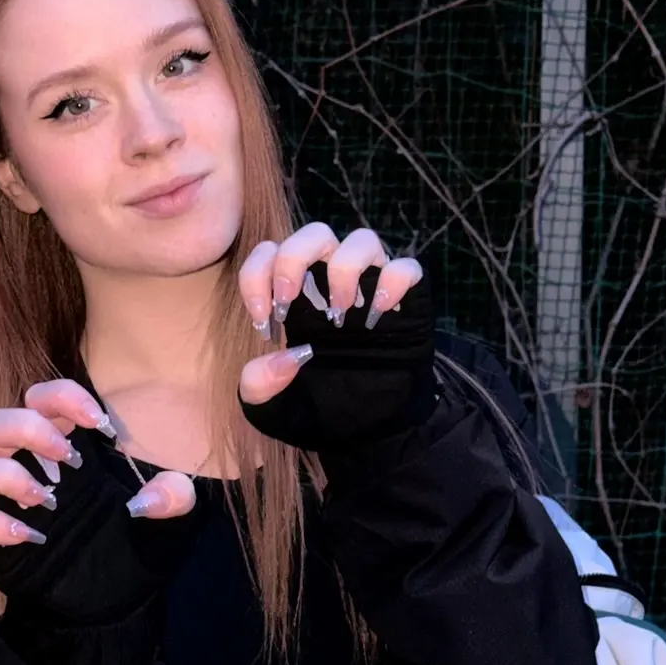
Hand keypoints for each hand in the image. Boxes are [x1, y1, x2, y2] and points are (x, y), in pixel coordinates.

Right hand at [0, 379, 200, 623]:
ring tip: (49, 501)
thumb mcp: (171, 523)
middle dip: (27, 430)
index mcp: (65, 446)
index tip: (101, 424)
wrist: (115, 606)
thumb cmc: (136, 548)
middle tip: (72, 459)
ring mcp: (5, 506)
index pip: (43, 398)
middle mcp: (28, 468)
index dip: (63, 397)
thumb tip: (152, 497)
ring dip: (4, 477)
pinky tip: (31, 537)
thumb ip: (174, 500)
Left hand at [235, 225, 434, 459]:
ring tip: (339, 315)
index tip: (262, 323)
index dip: (256, 278)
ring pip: (362, 240)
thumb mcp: (277, 410)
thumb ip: (259, 388)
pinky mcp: (409, 302)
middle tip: (288, 303)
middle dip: (294, 258)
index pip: (269, 255)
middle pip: (315, 234)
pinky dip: (394, 281)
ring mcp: (372, 288)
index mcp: (295, 297)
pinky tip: (378, 314)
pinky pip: (408, 268)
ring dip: (344, 269)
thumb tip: (281, 358)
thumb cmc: (324, 409)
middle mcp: (332, 283)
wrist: (376, 430)